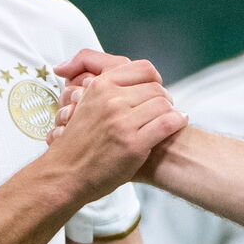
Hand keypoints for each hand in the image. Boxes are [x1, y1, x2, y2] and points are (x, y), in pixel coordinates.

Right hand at [44, 57, 186, 201]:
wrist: (65, 174)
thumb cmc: (76, 143)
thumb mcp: (82, 104)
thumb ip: (103, 88)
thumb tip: (118, 74)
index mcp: (100, 87)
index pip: (143, 68)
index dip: (154, 78)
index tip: (154, 89)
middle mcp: (111, 100)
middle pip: (156, 88)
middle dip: (163, 98)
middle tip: (161, 110)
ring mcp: (122, 122)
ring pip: (164, 104)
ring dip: (169, 112)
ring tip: (167, 119)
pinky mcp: (134, 144)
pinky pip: (167, 123)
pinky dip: (177, 122)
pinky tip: (178, 123)